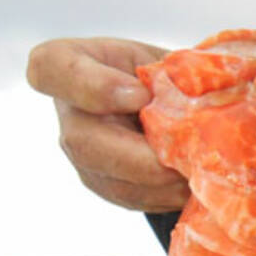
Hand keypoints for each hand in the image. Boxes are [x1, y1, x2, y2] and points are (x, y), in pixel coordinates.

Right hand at [27, 37, 188, 211]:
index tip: (140, 95)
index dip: (94, 87)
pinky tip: (198, 185)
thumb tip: (197, 97)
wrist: (164, 103)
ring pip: (114, 181)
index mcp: (68, 62)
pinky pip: (136, 199)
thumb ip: (173, 71)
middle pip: (85, 143)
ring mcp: (82, 156)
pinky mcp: (107, 185)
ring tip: (203, 174)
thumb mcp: (164, 57)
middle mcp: (68, 114)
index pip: (51, 69)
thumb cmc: (160, 71)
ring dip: (165, 184)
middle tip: (187, 159)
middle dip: (144, 159)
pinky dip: (171, 195)